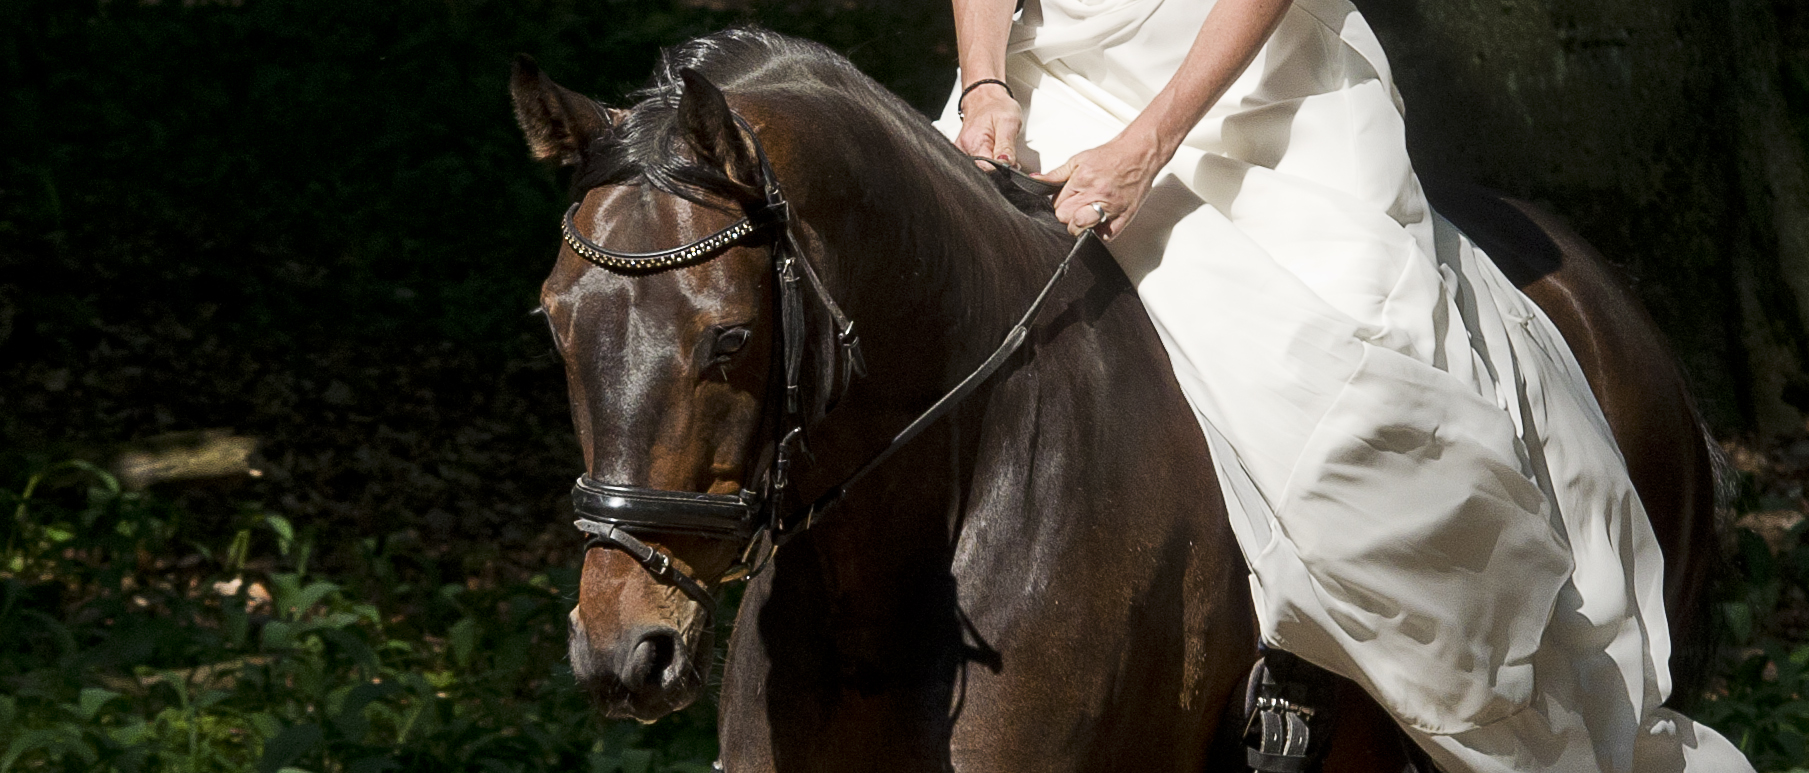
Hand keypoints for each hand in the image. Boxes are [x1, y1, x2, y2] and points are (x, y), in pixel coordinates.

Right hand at [954, 85, 1021, 168]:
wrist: (984, 97)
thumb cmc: (996, 106)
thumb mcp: (1008, 122)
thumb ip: (1006, 147)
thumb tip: (1007, 164)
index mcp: (973, 143)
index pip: (988, 170)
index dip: (1003, 170)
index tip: (1012, 161)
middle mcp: (963, 150)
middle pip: (984, 173)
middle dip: (999, 168)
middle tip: (1007, 154)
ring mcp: (962, 154)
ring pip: (982, 171)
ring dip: (995, 165)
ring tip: (999, 149)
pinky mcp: (965, 155)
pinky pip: (979, 166)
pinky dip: (989, 163)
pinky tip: (994, 154)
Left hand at [1037, 129, 1167, 239]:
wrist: (1139, 153)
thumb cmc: (1112, 156)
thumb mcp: (1079, 160)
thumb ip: (1056, 174)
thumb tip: (1036, 179)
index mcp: (1082, 180)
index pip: (1058, 205)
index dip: (1061, 203)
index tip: (1068, 199)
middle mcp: (1096, 194)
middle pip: (1067, 219)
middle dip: (1068, 215)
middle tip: (1077, 205)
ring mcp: (1111, 207)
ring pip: (1083, 228)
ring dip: (1082, 225)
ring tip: (1087, 214)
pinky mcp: (1125, 215)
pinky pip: (1106, 235)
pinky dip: (1102, 231)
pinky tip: (1102, 219)